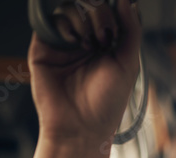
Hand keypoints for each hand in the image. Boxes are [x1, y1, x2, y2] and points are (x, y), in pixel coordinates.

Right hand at [28, 0, 141, 145]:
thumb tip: (126, 1)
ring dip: (84, 20)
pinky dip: (65, 25)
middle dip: (100, 15)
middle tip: (104, 39)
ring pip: (69, 7)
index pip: (108, 10)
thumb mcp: (128, 64)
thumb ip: (131, 30)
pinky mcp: (44, 47)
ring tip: (89, 45)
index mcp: (106, 42)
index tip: (118, 23)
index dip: (113, 11)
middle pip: (88, 4)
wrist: (81, 127)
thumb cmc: (107, 103)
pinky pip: (50, 21)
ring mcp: (63, 42)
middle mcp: (84, 39)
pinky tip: (74, 43)